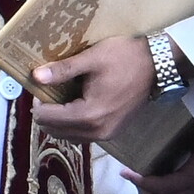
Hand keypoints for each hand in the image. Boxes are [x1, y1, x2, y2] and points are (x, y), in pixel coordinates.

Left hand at [31, 35, 156, 141]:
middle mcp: (97, 131)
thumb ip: (62, 70)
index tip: (39, 87)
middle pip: (56, 131)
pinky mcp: (113, 132)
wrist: (157, 65)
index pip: (49, 119)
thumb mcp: (91, 59)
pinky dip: (72, 124)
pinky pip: (83, 135)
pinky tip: (72, 105)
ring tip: (57, 98)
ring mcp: (107, 134)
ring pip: (68, 136)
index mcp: (90, 114)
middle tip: (45, 92)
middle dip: (45, 114)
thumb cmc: (125, 58)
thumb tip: (36, 76)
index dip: (38, 103)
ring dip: (57, 121)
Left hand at [121, 135, 193, 193]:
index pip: (161, 188)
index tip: (124, 171)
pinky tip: (159, 175)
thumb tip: (146, 133)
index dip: (140, 182)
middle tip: (131, 171)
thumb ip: (172, 138)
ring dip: (150, 191)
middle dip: (141, 189)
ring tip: (142, 172)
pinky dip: (162, 193)